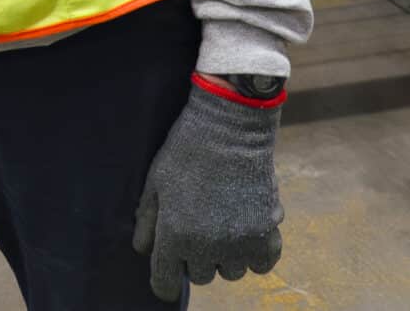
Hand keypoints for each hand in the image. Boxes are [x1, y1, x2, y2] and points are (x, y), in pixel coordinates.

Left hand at [132, 80, 284, 300]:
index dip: (164, 281)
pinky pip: (261, 264)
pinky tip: (247, 234)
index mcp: (174, 235)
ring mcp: (238, 242)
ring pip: (231, 272)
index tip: (168, 273)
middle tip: (198, 231)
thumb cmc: (186, 151)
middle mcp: (206, 246)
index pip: (165, 282)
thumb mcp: (155, 182)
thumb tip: (143, 250)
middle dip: (196, 259)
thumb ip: (147, 220)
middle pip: (200, 276)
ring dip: (226, 256)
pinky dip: (255, 254)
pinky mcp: (265, 232)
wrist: (230, 128)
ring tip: (224, 227)